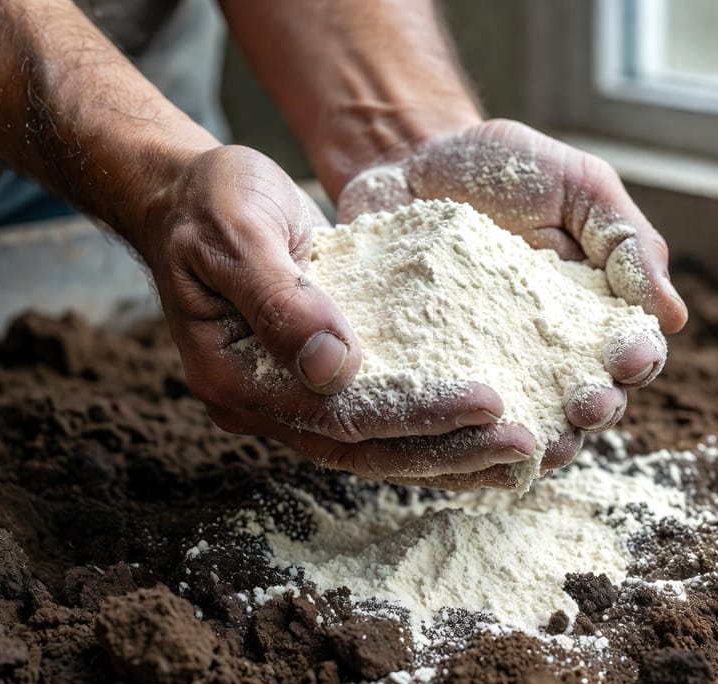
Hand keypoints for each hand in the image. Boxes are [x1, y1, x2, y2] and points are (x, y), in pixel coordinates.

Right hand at [134, 145, 537, 482]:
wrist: (190, 197)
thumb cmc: (208, 203)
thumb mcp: (237, 232)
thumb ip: (280, 298)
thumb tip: (334, 367)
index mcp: (236, 379)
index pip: (339, 416)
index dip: (416, 415)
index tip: (488, 404)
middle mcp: (266, 404)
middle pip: (367, 449)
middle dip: (451, 450)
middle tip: (527, 444)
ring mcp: (293, 398)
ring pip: (380, 446)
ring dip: (452, 453)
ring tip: (524, 452)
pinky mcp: (320, 380)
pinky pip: (383, 417)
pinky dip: (435, 428)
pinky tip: (486, 430)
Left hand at [338, 120, 686, 486]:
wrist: (408, 159)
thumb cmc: (502, 167)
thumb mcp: (578, 186)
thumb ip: (627, 242)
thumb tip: (672, 316)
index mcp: (593, 310)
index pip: (631, 351)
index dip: (638, 362)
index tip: (628, 359)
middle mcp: (546, 349)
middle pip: (587, 399)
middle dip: (596, 409)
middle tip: (586, 406)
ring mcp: (489, 364)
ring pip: (526, 420)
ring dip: (541, 436)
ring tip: (541, 441)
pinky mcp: (433, 371)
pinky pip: (453, 411)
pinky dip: (464, 430)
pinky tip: (469, 435)